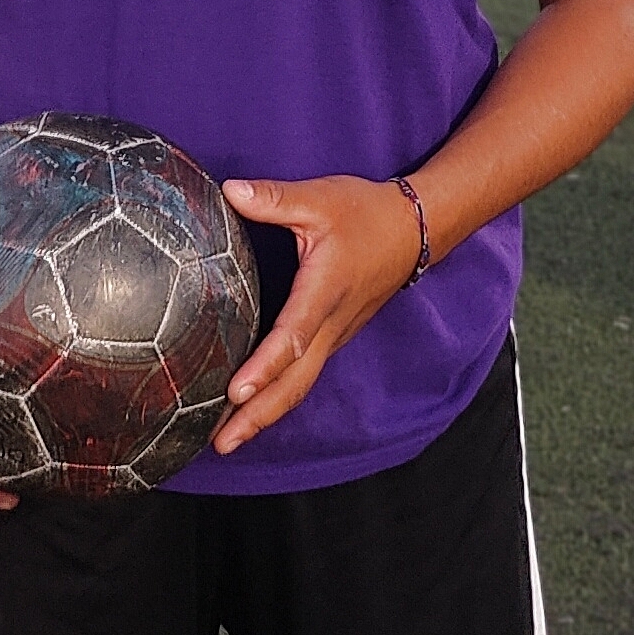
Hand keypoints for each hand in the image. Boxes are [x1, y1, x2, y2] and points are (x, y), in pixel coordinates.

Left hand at [211, 174, 423, 456]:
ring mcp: (335, 336)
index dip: (264, 366)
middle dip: (258, 416)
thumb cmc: (366, 214)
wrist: (413, 231)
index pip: (292, 337)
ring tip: (227, 439)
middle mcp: (331, 324)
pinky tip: (253, 407)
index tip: (235, 391)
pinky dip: (279, 398)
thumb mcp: (319, 198)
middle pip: (295, 383)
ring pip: (300, 386)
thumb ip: (273, 199)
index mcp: (324, 291)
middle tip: (220, 443)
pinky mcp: (334, 337)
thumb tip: (229, 191)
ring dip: (265, 414)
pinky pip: (304, 376)